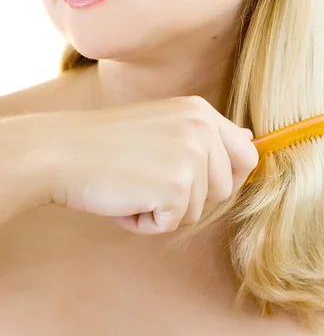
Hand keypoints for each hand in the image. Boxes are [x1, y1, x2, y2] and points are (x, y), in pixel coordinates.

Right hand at [45, 95, 258, 234]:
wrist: (62, 151)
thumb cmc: (106, 143)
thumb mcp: (164, 124)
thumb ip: (207, 134)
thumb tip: (250, 137)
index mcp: (201, 111)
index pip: (246, 153)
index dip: (226, 177)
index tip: (193, 181)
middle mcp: (202, 128)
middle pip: (226, 188)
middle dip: (193, 198)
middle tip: (151, 182)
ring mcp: (192, 156)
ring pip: (199, 210)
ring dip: (164, 210)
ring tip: (133, 185)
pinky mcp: (176, 187)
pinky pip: (173, 224)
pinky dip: (146, 223)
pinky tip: (124, 199)